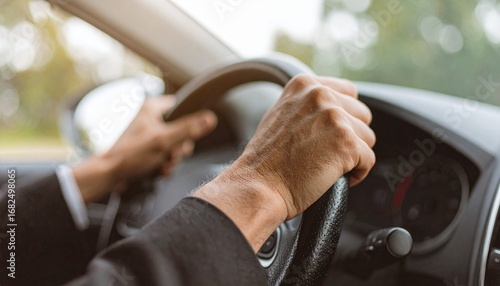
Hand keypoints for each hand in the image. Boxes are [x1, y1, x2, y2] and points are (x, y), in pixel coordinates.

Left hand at [73, 96, 217, 202]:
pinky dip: (162, 164)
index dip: (188, 124)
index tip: (185, 137)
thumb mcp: (164, 141)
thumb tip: (210, 118)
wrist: (106, 175)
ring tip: (161, 165)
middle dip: (178, 148)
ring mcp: (145, 133)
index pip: (181, 107)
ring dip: (171, 159)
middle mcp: (148, 117)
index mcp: (151, 107)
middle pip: (179, 130)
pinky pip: (162, 154)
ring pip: (172, 144)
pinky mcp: (143, 148)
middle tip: (171, 155)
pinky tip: (158, 170)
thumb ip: (188, 129)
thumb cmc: (128, 154)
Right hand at [194, 74, 374, 250]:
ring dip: (353, 156)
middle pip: (362, 115)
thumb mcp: (281, 114)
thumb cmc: (266, 159)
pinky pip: (369, 160)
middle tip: (324, 154)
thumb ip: (308, 105)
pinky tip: (332, 177)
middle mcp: (321, 95)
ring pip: (368, 138)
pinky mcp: (346, 142)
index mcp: (305, 84)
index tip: (328, 135)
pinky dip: (356, 174)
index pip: (349, 92)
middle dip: (349, 137)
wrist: (258, 186)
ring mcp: (335, 117)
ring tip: (326, 166)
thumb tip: (333, 107)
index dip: (344, 118)